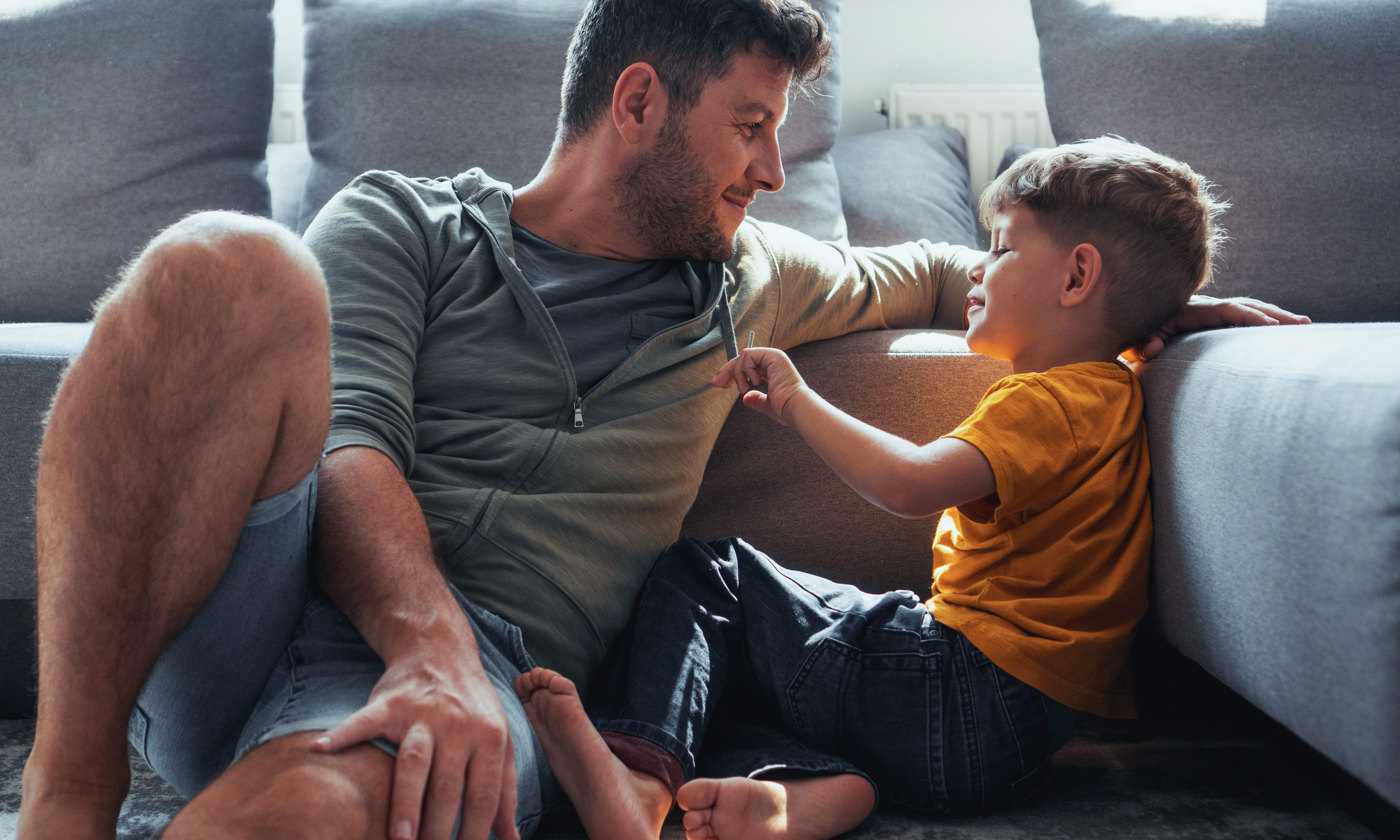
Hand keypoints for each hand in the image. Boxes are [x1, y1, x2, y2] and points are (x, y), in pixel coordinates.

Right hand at [312, 638, 519, 839]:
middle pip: (447, 786)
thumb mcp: (500, 741)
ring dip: (406, 802)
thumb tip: (511, 839)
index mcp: (489, 737)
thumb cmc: (473, 706)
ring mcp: (422, 714)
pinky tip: (319, 751)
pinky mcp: (390, 703)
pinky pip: (364, 721)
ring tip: (398, 839)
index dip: (474, 833)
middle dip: (437, 830)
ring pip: (414, 762)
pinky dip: (341, 735)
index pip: (482, 795)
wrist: (442, 651)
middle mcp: (458, 725)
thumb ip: (505, 791)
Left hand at [712, 347, 810, 425]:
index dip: (731, 374)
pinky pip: (748, 355)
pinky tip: (753, 382)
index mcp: (772, 370)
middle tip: (716, 383)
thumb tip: (746, 398)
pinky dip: (745, 369)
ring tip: (743, 388)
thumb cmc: (786, 409)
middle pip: (742, 359)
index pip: (747, 366)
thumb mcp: (766, 405)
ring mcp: (773, 356)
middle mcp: (773, 361)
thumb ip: (756, 400)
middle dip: (727, 371)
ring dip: (737, 373)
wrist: (796, 409)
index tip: (720, 385)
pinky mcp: (773, 355)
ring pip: (743, 356)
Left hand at [1127, 294, 1310, 362]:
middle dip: (1274, 314)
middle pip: (1245, 305)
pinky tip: (1281, 331)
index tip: (1271, 326)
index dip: (1249, 317)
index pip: (1227, 310)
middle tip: (1303, 324)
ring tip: (1303, 325)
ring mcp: (1209, 312)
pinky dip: (1262, 320)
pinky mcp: (1210, 319)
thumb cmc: (1132, 331)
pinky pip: (1241, 317)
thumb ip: (1141, 343)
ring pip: (1248, 309)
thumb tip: (1151, 349)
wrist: (1129, 316)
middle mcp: (1203, 307)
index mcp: (1190, 310)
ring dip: (1274, 316)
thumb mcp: (1132, 338)